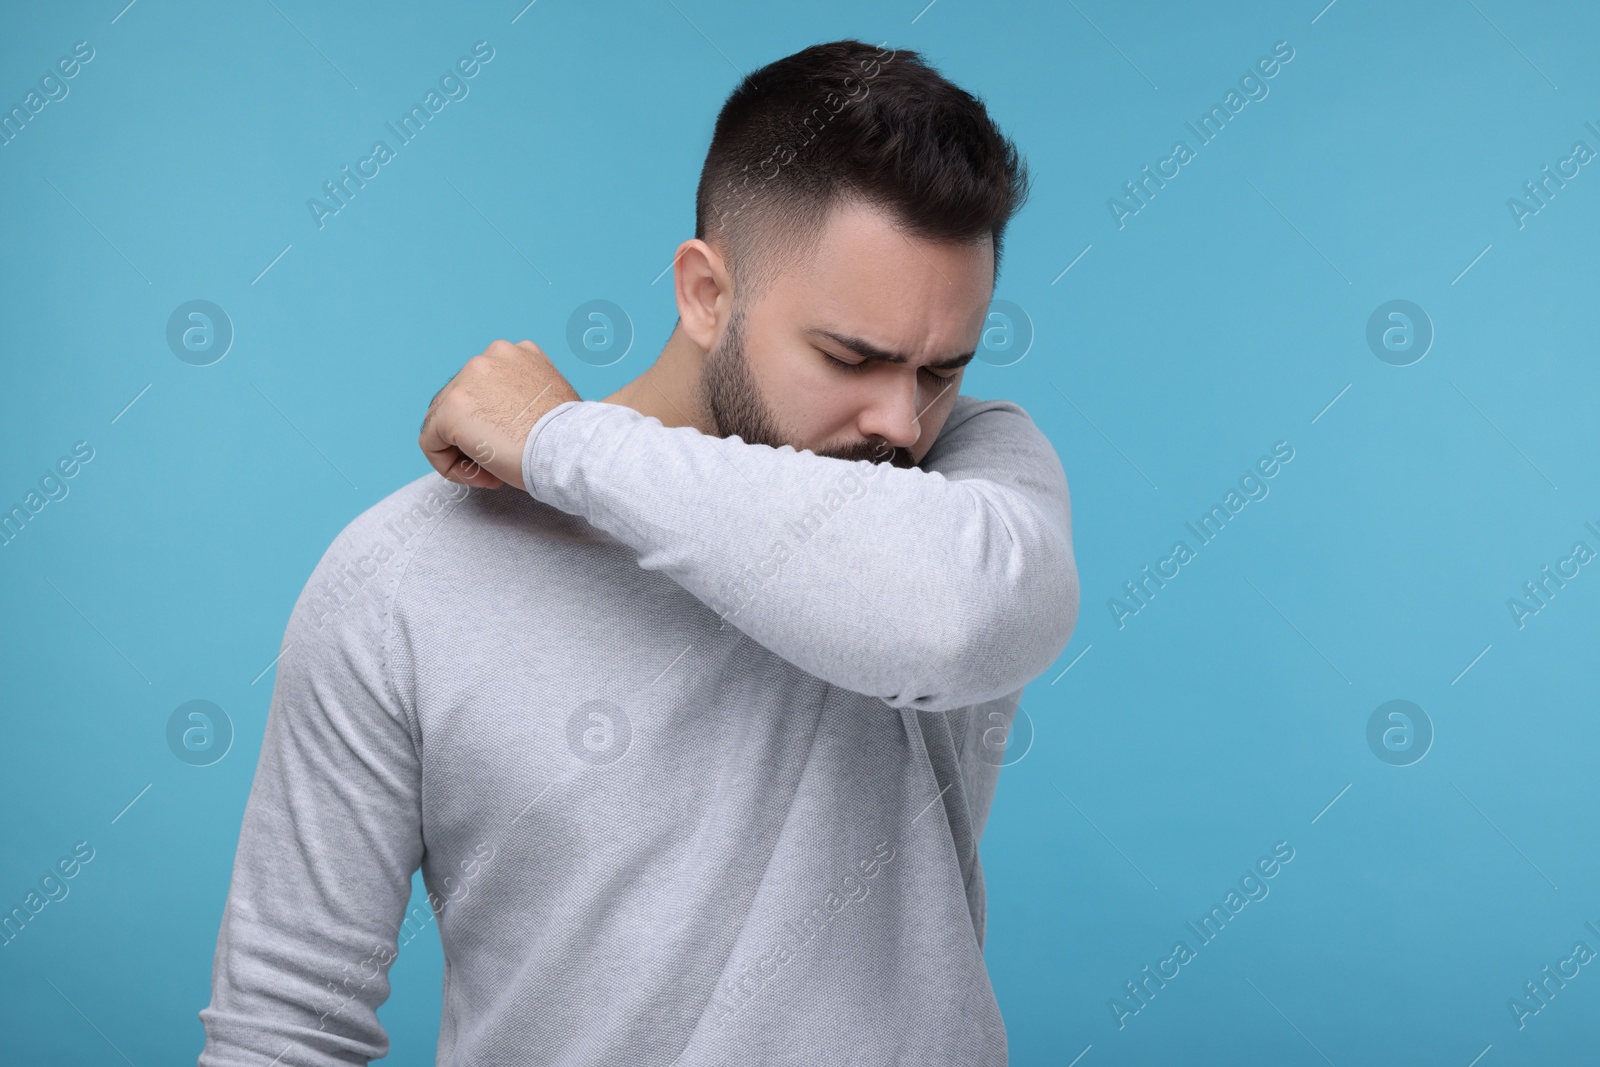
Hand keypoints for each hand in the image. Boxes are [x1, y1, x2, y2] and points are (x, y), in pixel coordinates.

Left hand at [419, 339, 580, 491]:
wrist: (572, 449)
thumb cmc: (570, 437)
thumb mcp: (550, 400)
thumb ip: (522, 398)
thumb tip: (503, 418)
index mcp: (516, 353)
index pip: (483, 387)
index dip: (493, 423)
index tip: (516, 444)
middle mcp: (490, 356)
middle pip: (459, 402)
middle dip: (475, 436)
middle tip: (502, 462)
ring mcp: (467, 380)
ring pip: (442, 422)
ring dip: (464, 451)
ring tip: (494, 470)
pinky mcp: (451, 410)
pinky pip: (431, 443)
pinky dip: (449, 465)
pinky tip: (483, 474)